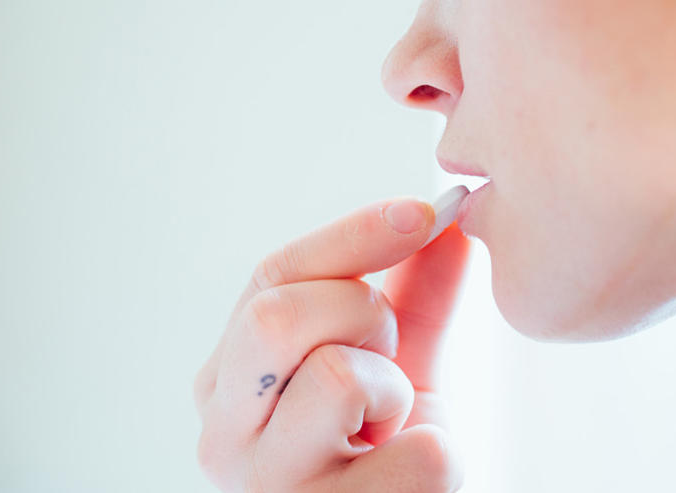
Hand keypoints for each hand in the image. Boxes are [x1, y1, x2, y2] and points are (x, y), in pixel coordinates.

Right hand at [194, 197, 473, 491]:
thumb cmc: (387, 455)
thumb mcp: (395, 364)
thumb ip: (414, 292)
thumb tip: (450, 217)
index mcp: (228, 382)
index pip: (271, 277)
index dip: (354, 235)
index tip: (425, 211)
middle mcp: (224, 435)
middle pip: (276, 316)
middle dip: (362, 314)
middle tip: (389, 357)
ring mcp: (268, 489)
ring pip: (339, 377)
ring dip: (396, 391)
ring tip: (389, 427)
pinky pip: (419, 454)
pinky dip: (439, 456)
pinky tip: (410, 478)